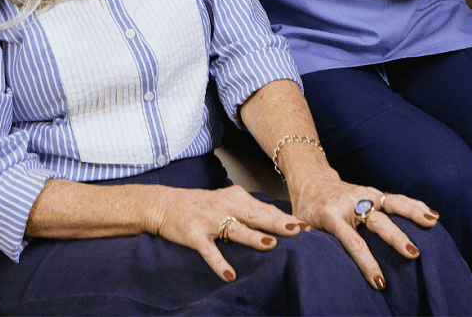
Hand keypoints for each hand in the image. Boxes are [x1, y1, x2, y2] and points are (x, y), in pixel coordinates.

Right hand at [144, 184, 308, 282]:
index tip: (306, 225)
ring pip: (235, 230)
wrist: (164, 204)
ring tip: (270, 246)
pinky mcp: (194, 235)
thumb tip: (278, 222)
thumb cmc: (201, 205)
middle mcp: (225, 206)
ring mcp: (209, 221)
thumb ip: (249, 211)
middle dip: (277, 223)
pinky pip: (209, 251)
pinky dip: (219, 263)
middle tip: (298, 230)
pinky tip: (230, 274)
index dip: (285, 217)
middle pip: (256, 216)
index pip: (265, 209)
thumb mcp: (227, 202)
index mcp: (236, 198)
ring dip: (253, 238)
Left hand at [286, 168, 440, 291]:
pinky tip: (432, 215)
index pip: (352, 242)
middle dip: (396, 238)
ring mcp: (364, 196)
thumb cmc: (308, 209)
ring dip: (413, 213)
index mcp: (331, 215)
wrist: (312, 181)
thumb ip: (309, 239)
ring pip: (391, 203)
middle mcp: (351, 204)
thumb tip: (313, 259)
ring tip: (432, 222)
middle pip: (377, 222)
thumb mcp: (303, 224)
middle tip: (413, 254)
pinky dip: (415, 206)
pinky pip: (396, 199)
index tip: (379, 281)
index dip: (366, 262)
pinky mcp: (373, 193)